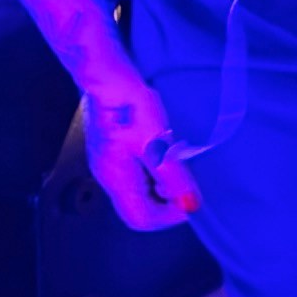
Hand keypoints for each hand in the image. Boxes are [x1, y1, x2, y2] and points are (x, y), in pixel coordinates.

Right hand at [79, 76, 203, 229]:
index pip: (140, 219)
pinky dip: (151, 173)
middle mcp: (107, 177)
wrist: (107, 77)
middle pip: (137, 208)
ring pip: (136, 191)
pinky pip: (132, 175)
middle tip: (184, 181)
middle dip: (164, 202)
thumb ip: (173, 176)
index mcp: (116, 180)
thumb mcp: (158, 142)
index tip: (189, 200)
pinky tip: (163, 152)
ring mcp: (106, 164)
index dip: (167, 217)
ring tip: (176, 163)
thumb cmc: (131, 106)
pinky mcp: (110, 150)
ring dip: (159, 187)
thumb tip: (189, 204)